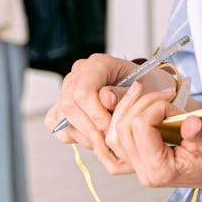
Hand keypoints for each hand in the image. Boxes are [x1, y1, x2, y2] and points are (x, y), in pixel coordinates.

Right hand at [43, 52, 144, 172]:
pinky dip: (71, 133)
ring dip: (82, 133)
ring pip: (61, 115)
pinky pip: (55, 121)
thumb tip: (104, 98)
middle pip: (69, 105)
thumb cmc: (146, 88)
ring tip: (104, 137)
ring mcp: (68, 87)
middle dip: (89, 126)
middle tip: (108, 136)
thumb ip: (124, 95)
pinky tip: (91, 135)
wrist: (144, 89)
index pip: (83, 91)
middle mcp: (79, 72)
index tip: (111, 126)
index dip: (95, 114)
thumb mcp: (146, 90)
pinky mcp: (62, 101)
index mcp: (99, 64)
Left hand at [107, 83, 201, 191]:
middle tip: (162, 95)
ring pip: (114, 134)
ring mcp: (140, 169)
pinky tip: (131, 107)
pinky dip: (121, 121)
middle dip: (140, 104)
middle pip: (122, 129)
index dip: (155, 107)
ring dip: (127, 109)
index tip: (173, 103)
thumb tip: (188, 122)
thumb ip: (198, 132)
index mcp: (161, 170)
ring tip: (143, 92)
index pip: (140, 128)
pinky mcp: (141, 161)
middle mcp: (145, 172)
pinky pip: (118, 141)